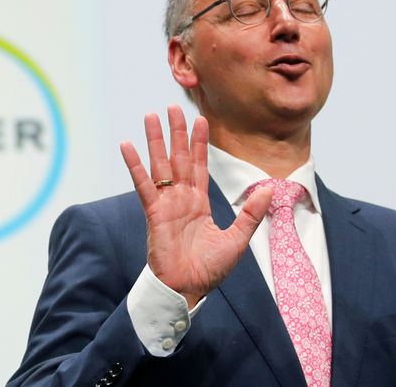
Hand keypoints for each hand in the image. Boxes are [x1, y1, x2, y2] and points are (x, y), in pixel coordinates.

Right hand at [120, 105, 271, 306]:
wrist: (188, 289)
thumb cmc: (209, 269)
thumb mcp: (237, 239)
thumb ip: (250, 214)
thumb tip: (268, 190)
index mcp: (199, 202)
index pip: (200, 165)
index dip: (199, 142)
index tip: (200, 119)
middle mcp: (181, 198)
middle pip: (178, 157)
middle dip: (176, 132)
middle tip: (173, 106)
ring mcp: (166, 204)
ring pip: (160, 165)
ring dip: (155, 140)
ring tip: (150, 115)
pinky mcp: (154, 213)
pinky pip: (143, 185)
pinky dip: (135, 165)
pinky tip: (127, 145)